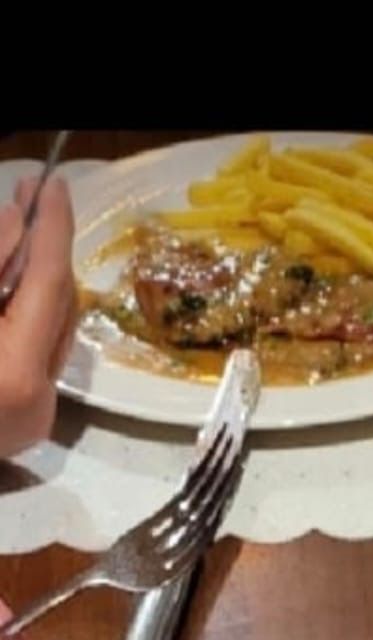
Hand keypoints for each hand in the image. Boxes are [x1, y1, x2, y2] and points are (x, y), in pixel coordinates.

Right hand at [0, 173, 75, 457]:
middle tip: (30, 195)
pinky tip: (12, 284)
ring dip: (39, 278)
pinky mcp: (30, 422)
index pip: (48, 285)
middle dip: (46, 248)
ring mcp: (38, 417)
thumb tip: (18, 222)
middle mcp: (38, 400)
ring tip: (21, 230)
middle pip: (59, 307)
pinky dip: (28, 314)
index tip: (53, 184)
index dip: (52, 228)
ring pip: (53, 330)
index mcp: (13, 373)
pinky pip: (39, 352)